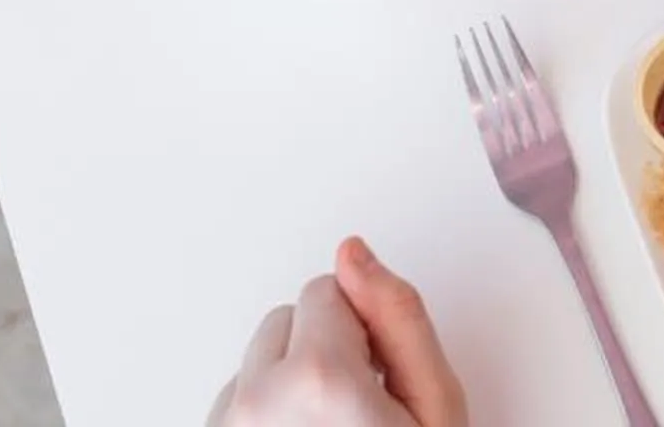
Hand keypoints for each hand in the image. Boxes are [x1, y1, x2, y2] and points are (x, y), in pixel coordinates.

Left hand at [208, 238, 468, 426]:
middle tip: (359, 408)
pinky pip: (237, 397)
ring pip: (260, 358)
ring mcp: (229, 426)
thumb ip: (399, 317)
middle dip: (325, 350)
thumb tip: (355, 254)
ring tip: (330, 426)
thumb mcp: (434, 404)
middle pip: (289, 318)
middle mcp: (258, 401)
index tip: (380, 377)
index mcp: (318, 378)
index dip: (367, 331)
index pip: (329, 289)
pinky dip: (268, 410)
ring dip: (293, 382)